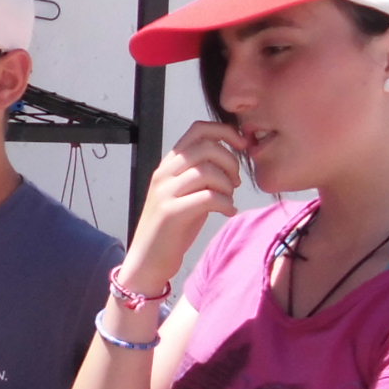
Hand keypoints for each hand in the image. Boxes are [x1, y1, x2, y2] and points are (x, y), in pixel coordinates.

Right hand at [118, 120, 245, 298]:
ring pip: (208, 172)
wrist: (147, 259)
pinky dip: (226, 204)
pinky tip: (228, 212)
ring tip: (229, 199)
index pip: (198, 129)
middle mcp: (164, 173)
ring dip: (228, 185)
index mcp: (169, 164)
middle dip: (231, 162)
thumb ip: (201, 173)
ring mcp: (165, 192)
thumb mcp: (185, 193)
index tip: (241, 147)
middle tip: (235, 182)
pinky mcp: (171, 213)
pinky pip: (209, 197)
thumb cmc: (172, 227)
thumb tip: (232, 158)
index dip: (225, 132)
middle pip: (207, 148)